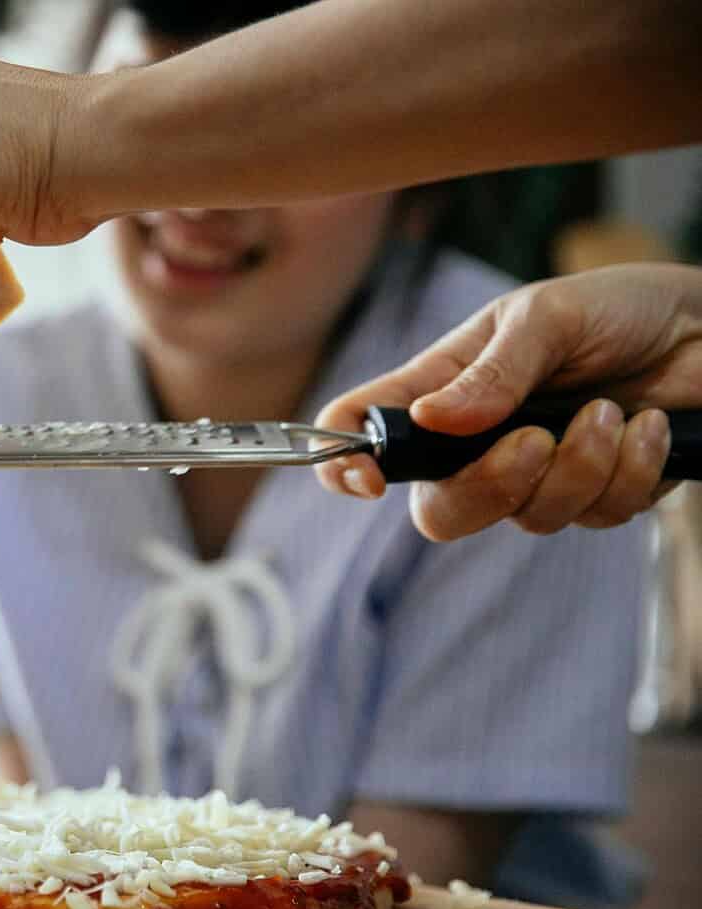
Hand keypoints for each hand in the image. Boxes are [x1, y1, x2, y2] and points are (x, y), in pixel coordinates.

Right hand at [315, 263, 701, 540]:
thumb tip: (433, 420)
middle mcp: (475, 441)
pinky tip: (649, 428)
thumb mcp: (547, 316)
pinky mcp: (595, 492)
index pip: (359, 430)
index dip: (341, 463)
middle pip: (440, 510)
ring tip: (610, 411)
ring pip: (528, 518)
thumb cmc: (617, 306)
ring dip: (580, 467)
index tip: (368, 480)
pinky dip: (629, 472)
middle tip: (535, 442)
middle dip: (489, 487)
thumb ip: (493, 371)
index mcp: (440, 389)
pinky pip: (596, 517)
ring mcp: (534, 473)